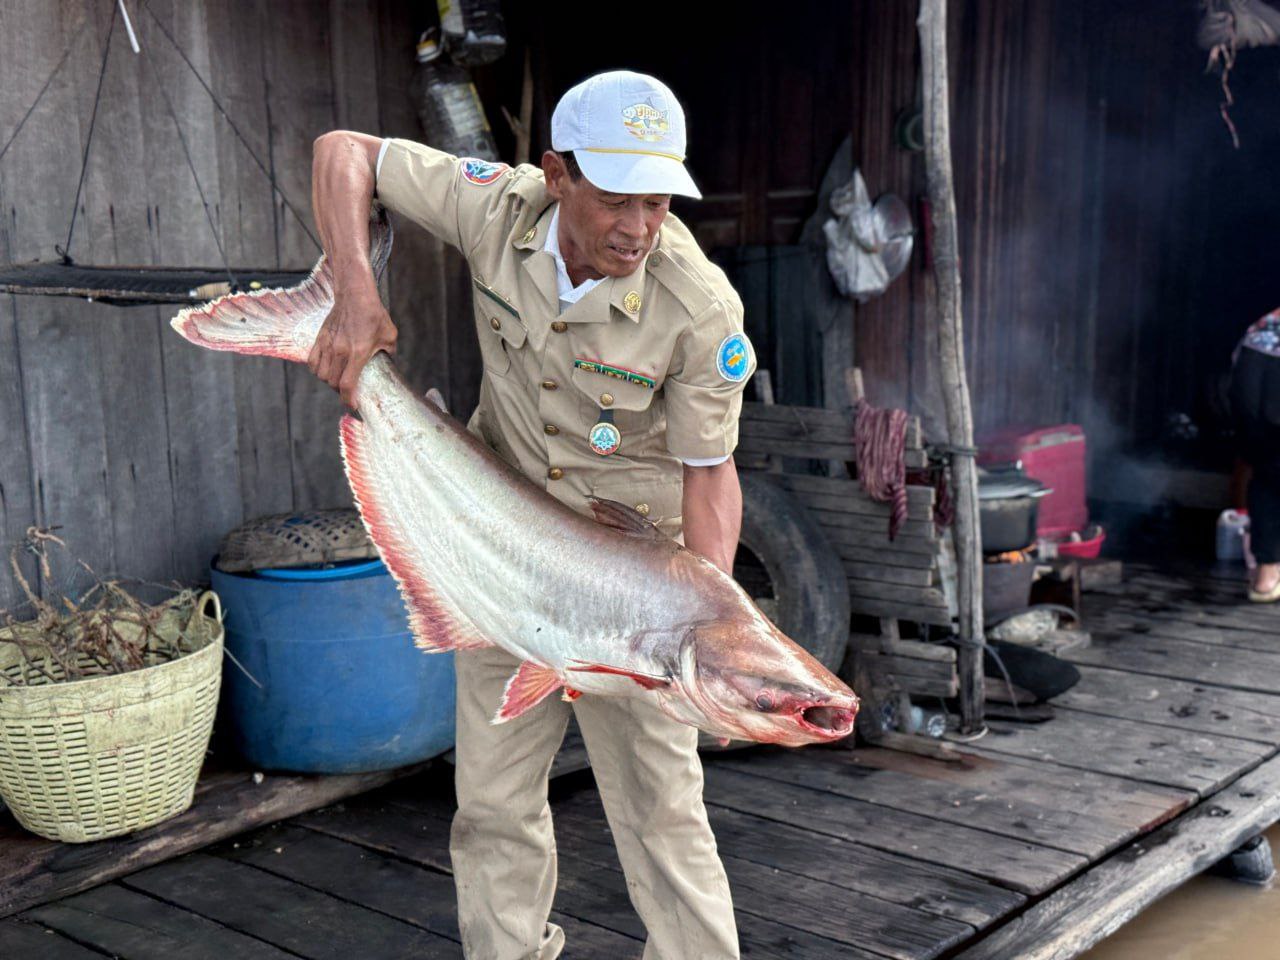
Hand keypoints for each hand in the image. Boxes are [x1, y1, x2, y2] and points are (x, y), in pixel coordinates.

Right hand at [307, 287, 396, 407]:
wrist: (355, 294)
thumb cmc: (374, 314)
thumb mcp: (389, 336)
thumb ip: (388, 353)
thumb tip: (388, 364)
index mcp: (358, 353)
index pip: (347, 384)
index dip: (348, 400)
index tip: (353, 406)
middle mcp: (340, 351)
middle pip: (333, 382)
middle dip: (340, 392)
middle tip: (349, 392)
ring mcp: (328, 345)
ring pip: (321, 374)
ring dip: (329, 382)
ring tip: (338, 381)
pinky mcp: (320, 339)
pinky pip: (312, 362)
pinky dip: (317, 370)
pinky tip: (326, 370)